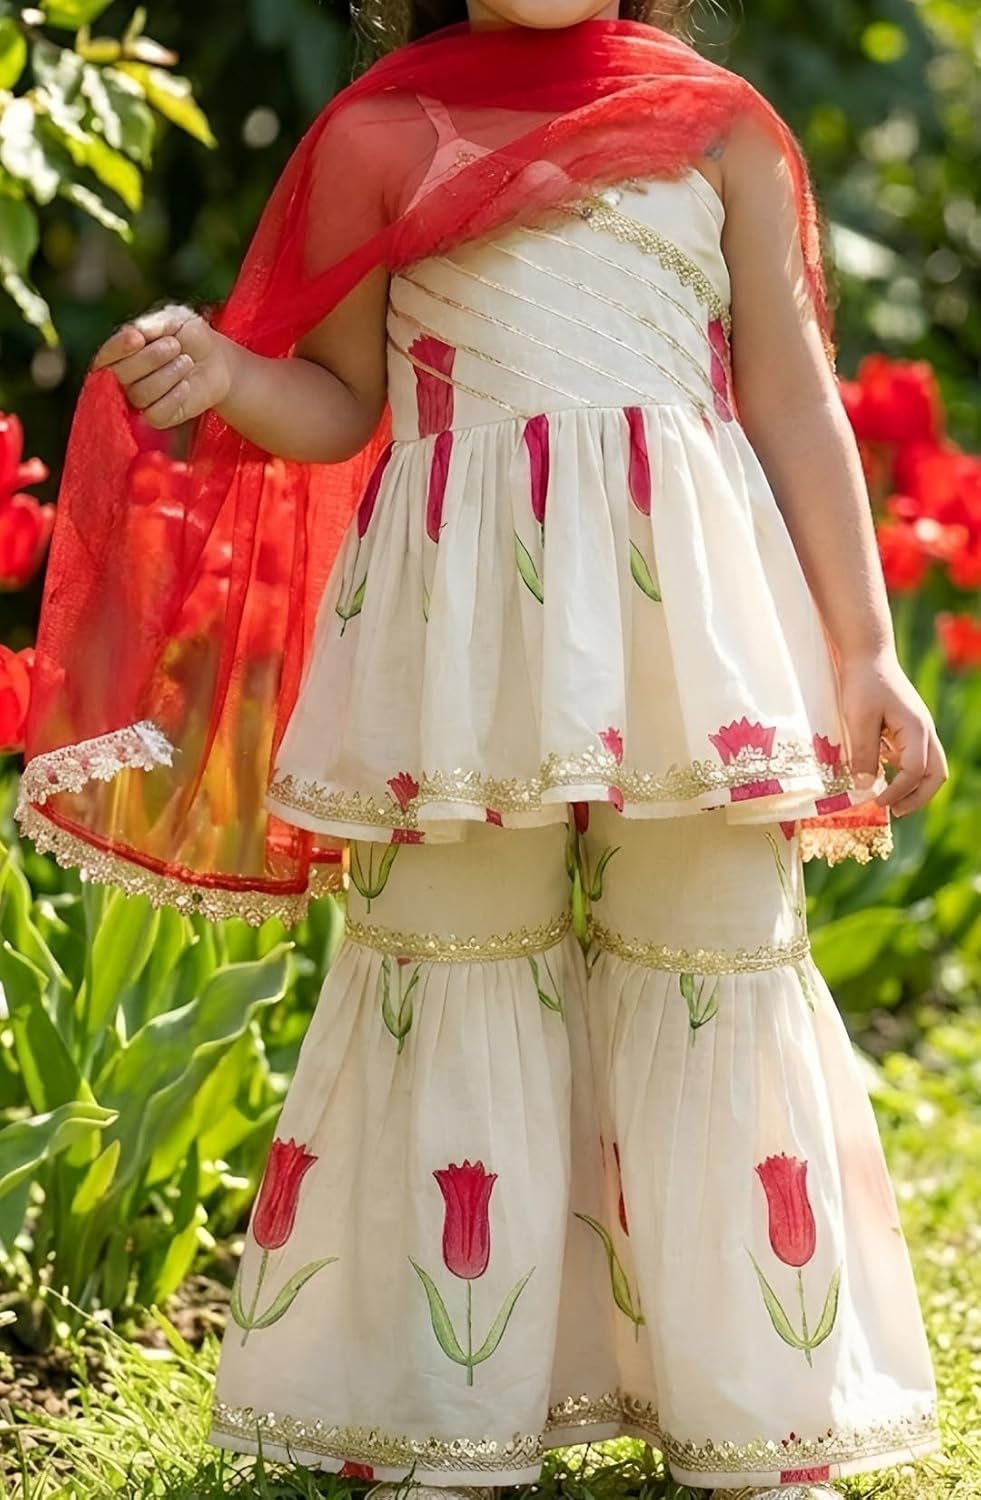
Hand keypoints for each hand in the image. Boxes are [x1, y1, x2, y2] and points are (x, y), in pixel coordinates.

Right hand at [92, 304, 235, 428]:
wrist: (217, 359)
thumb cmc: (189, 335)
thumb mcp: (173, 320)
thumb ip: (154, 324)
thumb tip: (137, 331)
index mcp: (119, 353)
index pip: (104, 356)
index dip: (117, 348)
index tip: (138, 338)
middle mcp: (123, 378)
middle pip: (121, 375)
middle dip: (150, 358)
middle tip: (175, 345)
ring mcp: (139, 399)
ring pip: (140, 394)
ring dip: (167, 375)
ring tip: (187, 361)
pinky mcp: (158, 417)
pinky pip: (155, 414)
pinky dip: (174, 397)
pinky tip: (187, 385)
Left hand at [839, 653, 947, 816]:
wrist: (868, 655)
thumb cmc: (863, 683)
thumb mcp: (858, 719)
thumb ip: (862, 753)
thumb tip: (864, 787)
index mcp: (917, 729)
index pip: (915, 771)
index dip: (898, 791)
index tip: (876, 802)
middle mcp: (924, 731)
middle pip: (935, 773)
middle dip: (918, 797)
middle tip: (894, 811)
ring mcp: (919, 729)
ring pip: (929, 766)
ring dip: (913, 786)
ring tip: (888, 800)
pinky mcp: (908, 728)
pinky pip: (914, 757)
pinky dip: (904, 772)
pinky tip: (881, 775)